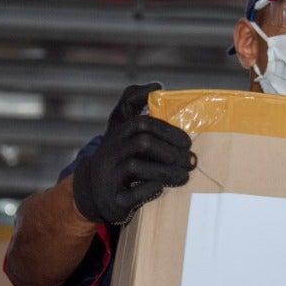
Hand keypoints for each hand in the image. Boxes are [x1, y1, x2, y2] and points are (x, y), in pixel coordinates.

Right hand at [72, 83, 195, 223]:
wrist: (93, 190)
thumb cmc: (118, 154)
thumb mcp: (121, 126)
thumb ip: (134, 102)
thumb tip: (157, 85)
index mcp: (117, 134)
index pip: (142, 124)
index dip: (167, 131)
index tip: (187, 142)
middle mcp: (111, 152)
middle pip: (142, 143)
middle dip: (170, 152)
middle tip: (191, 162)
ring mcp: (109, 176)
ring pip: (135, 167)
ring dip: (165, 172)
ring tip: (184, 177)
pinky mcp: (112, 200)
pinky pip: (130, 194)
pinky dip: (149, 190)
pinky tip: (162, 188)